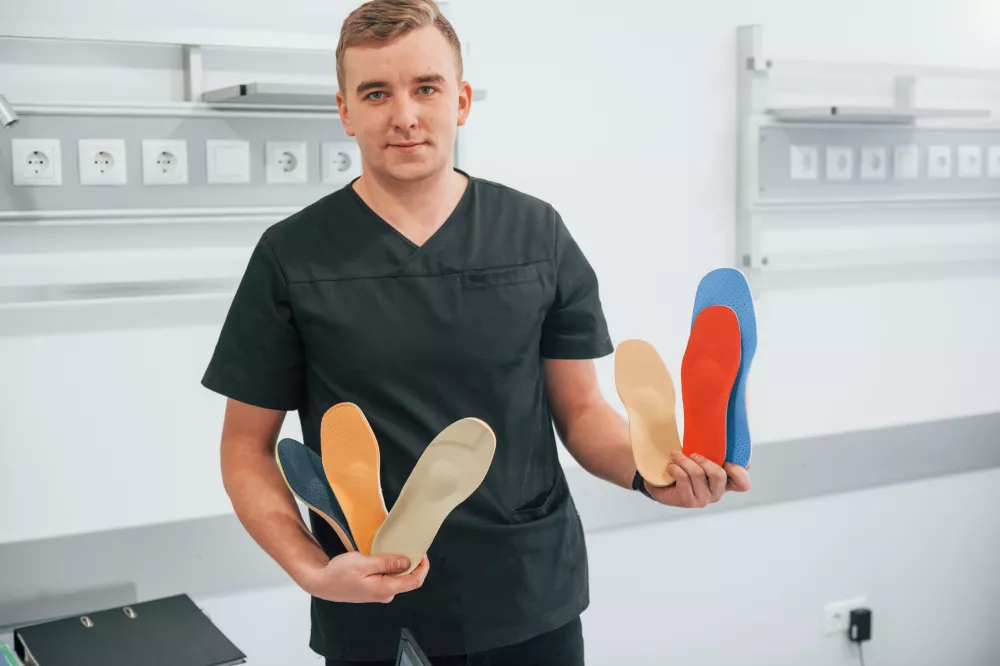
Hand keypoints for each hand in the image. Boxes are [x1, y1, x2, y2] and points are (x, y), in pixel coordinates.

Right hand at [300, 552, 429, 602]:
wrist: (321, 582)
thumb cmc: (339, 572)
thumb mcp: (364, 563)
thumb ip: (387, 563)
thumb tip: (408, 562)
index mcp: (385, 589)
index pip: (415, 581)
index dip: (423, 566)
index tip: (422, 551)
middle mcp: (385, 594)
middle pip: (408, 579)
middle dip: (412, 563)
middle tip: (409, 545)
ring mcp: (378, 593)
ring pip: (397, 578)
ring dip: (400, 564)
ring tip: (396, 548)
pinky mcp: (372, 589)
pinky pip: (388, 578)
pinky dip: (390, 567)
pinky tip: (384, 557)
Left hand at [644, 450, 750, 507]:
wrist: (661, 481)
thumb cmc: (684, 465)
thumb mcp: (701, 455)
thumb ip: (715, 449)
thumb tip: (724, 431)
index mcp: (726, 481)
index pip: (743, 484)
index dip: (738, 472)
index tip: (726, 461)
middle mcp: (717, 492)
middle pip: (719, 475)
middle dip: (704, 460)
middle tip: (692, 454)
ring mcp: (704, 498)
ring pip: (698, 474)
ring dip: (684, 460)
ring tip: (675, 455)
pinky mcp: (689, 501)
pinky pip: (683, 479)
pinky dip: (676, 468)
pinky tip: (671, 466)